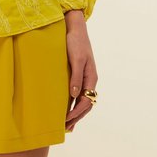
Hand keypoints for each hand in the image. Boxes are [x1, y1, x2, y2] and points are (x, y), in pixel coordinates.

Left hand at [64, 11, 97, 132]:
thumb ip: (76, 77)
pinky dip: (73, 103)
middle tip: (65, 128)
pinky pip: (77, 92)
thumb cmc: (75, 42)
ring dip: (75, 112)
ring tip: (66, 124)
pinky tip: (66, 107)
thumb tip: (74, 96)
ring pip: (82, 100)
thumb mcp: (76, 59)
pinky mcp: (77, 73)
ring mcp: (84, 77)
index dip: (76, 112)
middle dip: (76, 117)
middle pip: (85, 104)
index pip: (86, 101)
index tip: (66, 120)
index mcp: (91, 77)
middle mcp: (89, 80)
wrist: (74, 28)